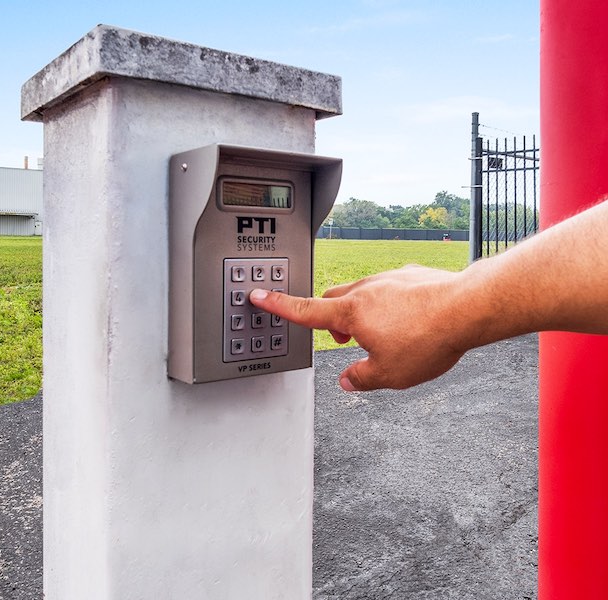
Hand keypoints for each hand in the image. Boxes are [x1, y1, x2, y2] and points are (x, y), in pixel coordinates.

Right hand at [249, 265, 469, 390]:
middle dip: (331, 318)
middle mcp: (365, 289)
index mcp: (351, 313)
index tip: (259, 295)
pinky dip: (389, 304)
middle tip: (345, 340)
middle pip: (332, 299)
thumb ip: (361, 379)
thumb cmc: (428, 339)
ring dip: (362, 313)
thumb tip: (348, 380)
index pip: (305, 310)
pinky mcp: (410, 275)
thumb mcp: (389, 375)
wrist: (469, 308)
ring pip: (361, 293)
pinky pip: (388, 288)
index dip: (278, 305)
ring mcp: (388, 279)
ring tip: (386, 335)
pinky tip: (411, 321)